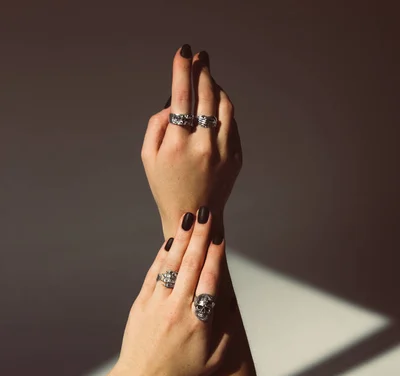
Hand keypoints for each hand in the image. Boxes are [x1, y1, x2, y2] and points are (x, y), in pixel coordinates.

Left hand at [112, 208, 229, 375]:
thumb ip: (226, 331)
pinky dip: (162, 257)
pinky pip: (153, 274)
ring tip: (189, 219)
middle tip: (206, 214)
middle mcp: (178, 308)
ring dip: (181, 239)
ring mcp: (157, 304)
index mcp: (199, 321)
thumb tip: (229, 302)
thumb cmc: (181, 374)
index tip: (220, 236)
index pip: (210, 279)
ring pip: (171, 265)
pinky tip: (169, 242)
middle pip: (191, 264)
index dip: (215, 254)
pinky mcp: (141, 304)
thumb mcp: (214, 360)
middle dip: (200, 236)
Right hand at [141, 45, 242, 238]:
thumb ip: (156, 125)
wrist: (196, 216)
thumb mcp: (148, 158)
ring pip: (224, 106)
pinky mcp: (236, 158)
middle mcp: (202, 146)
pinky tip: (216, 103)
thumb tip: (173, 103)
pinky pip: (232, 124)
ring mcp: (223, 152)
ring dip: (216, 87)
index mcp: (177, 145)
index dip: (182, 70)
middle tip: (200, 57)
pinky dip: (224, 108)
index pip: (181, 97)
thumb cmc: (166, 186)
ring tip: (208, 77)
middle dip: (202, 71)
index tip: (184, 52)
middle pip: (206, 96)